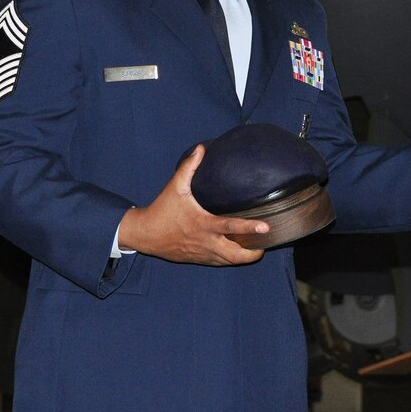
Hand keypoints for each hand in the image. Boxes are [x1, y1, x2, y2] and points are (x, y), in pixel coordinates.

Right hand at [117, 145, 268, 265]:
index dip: (250, 228)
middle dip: (254, 253)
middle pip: (236, 255)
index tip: (266, 227)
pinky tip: (238, 250)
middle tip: (266, 243)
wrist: (144, 234)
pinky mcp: (199, 259)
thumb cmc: (161, 210)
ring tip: (257, 247)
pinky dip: (232, 259)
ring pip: (229, 262)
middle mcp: (206, 242)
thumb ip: (188, 167)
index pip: (231, 227)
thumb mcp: (175, 187)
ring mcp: (203, 254)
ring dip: (244, 257)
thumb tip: (200, 149)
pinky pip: (220, 263)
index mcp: (203, 224)